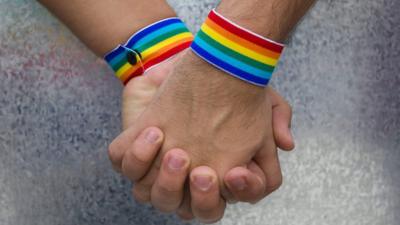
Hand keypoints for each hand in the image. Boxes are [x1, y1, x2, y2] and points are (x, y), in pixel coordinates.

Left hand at [109, 50, 293, 221]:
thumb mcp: (260, 94)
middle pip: (195, 210)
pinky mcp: (135, 147)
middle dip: (200, 196)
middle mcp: (191, 177)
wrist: (193, 61)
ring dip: (165, 182)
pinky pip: (128, 168)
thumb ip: (277, 118)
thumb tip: (286, 143)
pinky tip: (151, 132)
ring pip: (157, 197)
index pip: (233, 198)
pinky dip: (136, 158)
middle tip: (202, 171)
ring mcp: (160, 167)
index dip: (239, 191)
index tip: (237, 172)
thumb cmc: (227, 84)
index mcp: (223, 172)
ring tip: (174, 150)